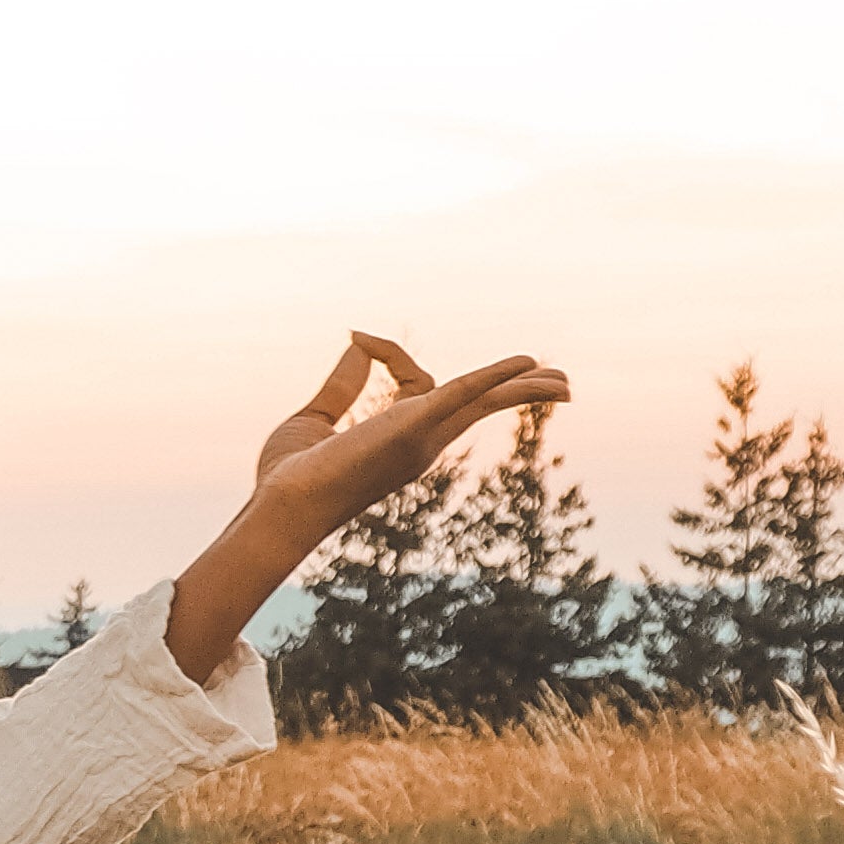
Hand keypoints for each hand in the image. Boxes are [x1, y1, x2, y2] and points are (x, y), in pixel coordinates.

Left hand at [164, 330, 571, 683]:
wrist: (278, 506)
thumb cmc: (287, 478)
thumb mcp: (315, 416)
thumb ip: (341, 382)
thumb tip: (355, 340)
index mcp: (399, 438)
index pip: (420, 382)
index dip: (391, 351)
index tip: (359, 336)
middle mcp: (419, 442)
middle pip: (479, 407)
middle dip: (518, 392)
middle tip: (559, 382)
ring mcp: (420, 438)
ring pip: (483, 403)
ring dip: (523, 388)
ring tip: (564, 382)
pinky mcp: (413, 430)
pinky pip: (462, 396)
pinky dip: (493, 378)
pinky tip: (526, 365)